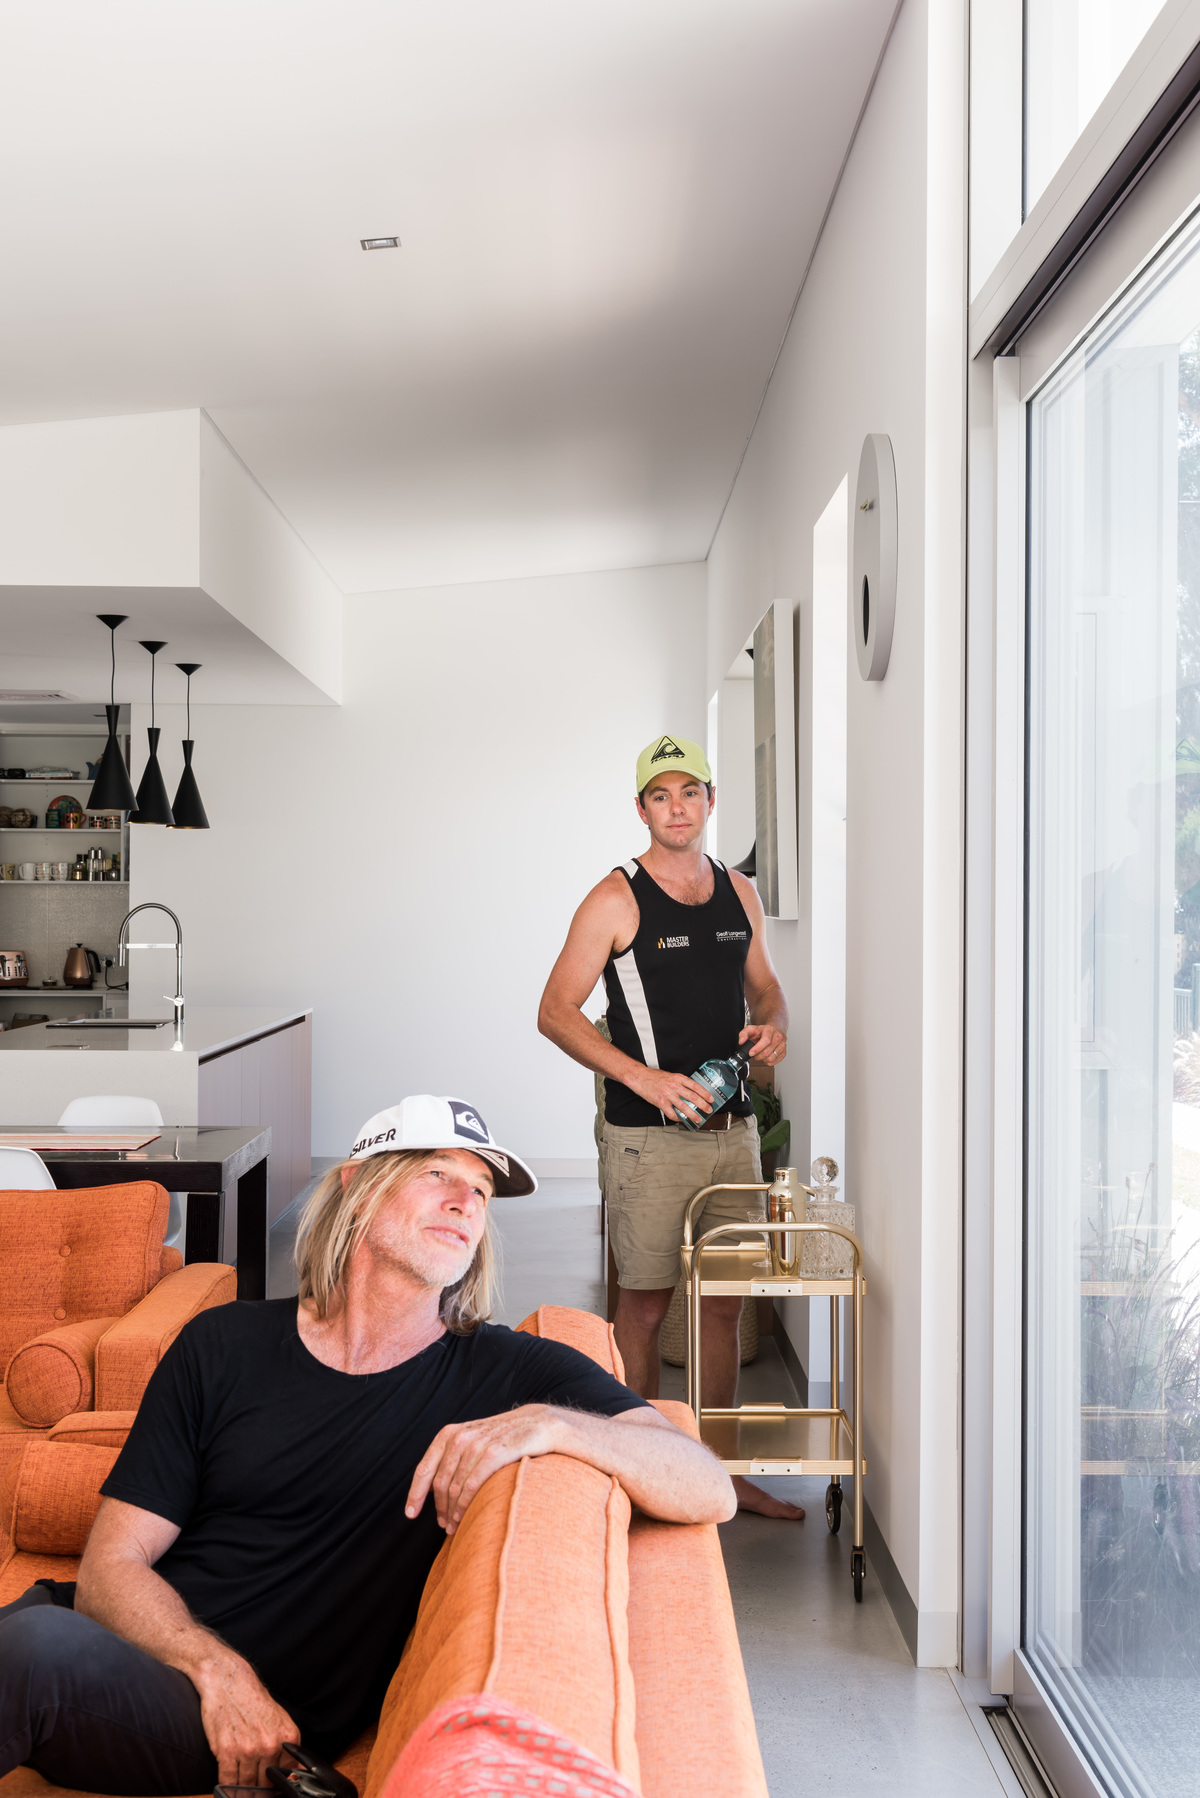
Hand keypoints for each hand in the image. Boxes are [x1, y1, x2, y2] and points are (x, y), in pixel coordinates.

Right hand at [192, 1649, 297, 1788]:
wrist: (228, 1681)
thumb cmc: (252, 1699)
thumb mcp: (280, 1718)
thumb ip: (288, 1746)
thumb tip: (297, 1772)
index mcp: (287, 1736)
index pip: (287, 1774)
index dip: (277, 1783)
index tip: (270, 1787)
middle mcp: (270, 1744)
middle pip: (265, 1782)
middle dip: (260, 1788)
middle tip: (255, 1789)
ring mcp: (248, 1749)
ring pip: (247, 1785)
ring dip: (243, 1789)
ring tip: (241, 1790)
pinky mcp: (227, 1751)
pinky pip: (228, 1781)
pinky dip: (227, 1787)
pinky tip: (228, 1785)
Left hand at [406, 1405, 564, 1535]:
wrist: (537, 1424)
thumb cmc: (502, 1439)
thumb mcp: (472, 1442)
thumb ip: (452, 1460)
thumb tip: (431, 1490)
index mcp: (449, 1434)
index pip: (424, 1469)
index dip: (415, 1494)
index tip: (410, 1514)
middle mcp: (460, 1437)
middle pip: (440, 1484)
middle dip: (439, 1509)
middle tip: (444, 1526)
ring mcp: (477, 1444)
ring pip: (455, 1488)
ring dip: (452, 1512)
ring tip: (454, 1527)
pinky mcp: (495, 1453)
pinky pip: (472, 1486)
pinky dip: (465, 1506)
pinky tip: (465, 1517)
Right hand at [624, 1064, 713, 1121]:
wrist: (640, 1077)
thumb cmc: (654, 1076)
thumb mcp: (670, 1075)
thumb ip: (680, 1082)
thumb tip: (691, 1090)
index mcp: (678, 1078)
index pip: (696, 1086)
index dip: (705, 1093)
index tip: (711, 1099)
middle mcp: (674, 1086)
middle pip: (693, 1097)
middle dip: (703, 1105)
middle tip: (708, 1110)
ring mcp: (668, 1095)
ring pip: (684, 1107)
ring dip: (693, 1114)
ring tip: (698, 1119)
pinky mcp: (660, 1102)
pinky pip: (672, 1113)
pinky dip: (677, 1118)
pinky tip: (681, 1120)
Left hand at [740, 1025, 786, 1066]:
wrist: (775, 1029)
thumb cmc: (763, 1030)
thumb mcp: (751, 1029)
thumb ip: (743, 1034)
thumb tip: (741, 1041)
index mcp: (770, 1030)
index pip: (766, 1041)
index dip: (757, 1049)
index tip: (751, 1053)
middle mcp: (778, 1037)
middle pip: (768, 1051)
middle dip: (758, 1056)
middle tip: (754, 1055)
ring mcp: (782, 1045)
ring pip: (771, 1058)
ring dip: (763, 1059)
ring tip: (760, 1055)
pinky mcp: (784, 1052)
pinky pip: (775, 1061)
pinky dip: (768, 1062)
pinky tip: (765, 1057)